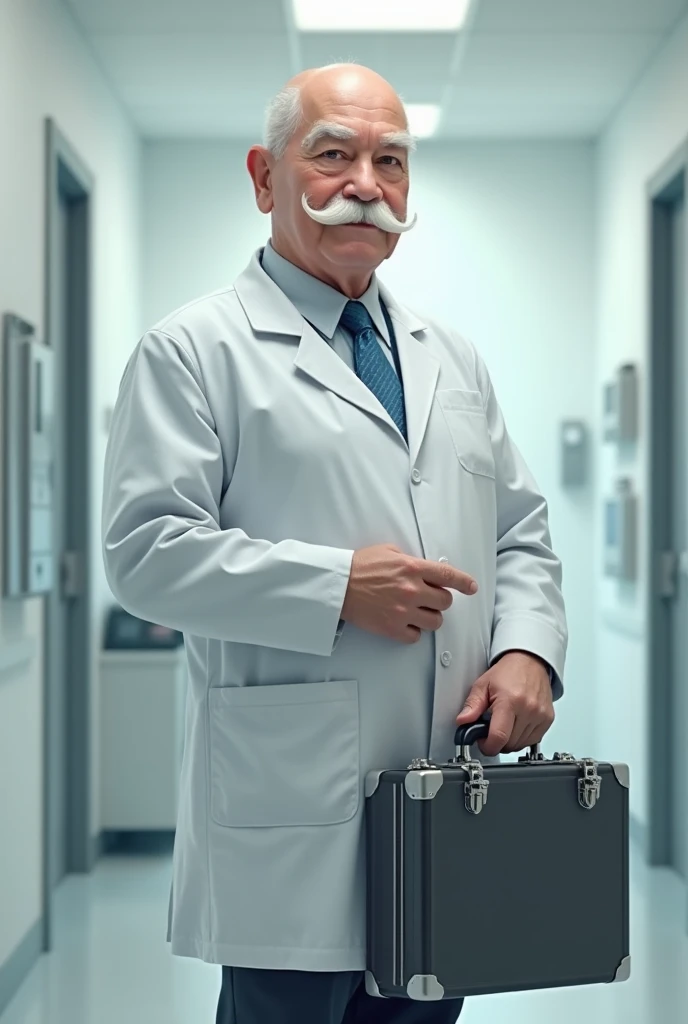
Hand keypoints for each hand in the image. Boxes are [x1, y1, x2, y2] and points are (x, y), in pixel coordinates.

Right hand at [340, 543, 477, 643]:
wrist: (338, 585)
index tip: (471, 587)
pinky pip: (416, 636)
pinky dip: (413, 631)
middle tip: (429, 598)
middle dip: (440, 600)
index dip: (464, 582)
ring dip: (429, 617)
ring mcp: (403, 611)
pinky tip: (404, 622)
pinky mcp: (392, 628)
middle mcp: (411, 590)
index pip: (448, 576)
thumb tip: (427, 570)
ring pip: (435, 622)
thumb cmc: (360, 566)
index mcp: (412, 568)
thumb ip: (411, 560)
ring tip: (415, 611)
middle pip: (445, 602)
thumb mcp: (389, 552)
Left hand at [455, 651, 553, 756]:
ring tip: (503, 724)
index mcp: (510, 700)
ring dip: (509, 741)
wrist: (530, 661)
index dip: (487, 746)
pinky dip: (522, 738)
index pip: (499, 736)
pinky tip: (516, 725)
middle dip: (496, 741)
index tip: (482, 743)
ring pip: (520, 745)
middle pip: (509, 744)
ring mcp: (540, 715)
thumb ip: (472, 705)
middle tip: (490, 728)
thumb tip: (463, 721)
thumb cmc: (508, 671)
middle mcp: (528, 709)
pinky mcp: (548, 719)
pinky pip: (532, 740)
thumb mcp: (483, 684)